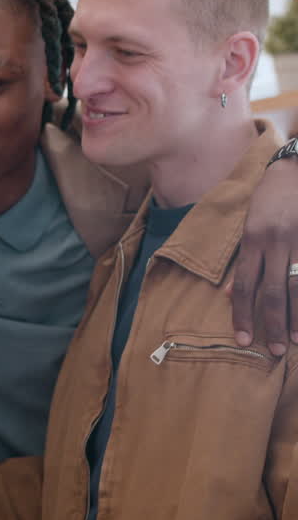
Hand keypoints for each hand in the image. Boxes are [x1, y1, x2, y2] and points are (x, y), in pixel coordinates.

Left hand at [230, 156, 297, 354]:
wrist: (296, 168)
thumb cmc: (269, 199)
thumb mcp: (248, 226)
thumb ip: (242, 261)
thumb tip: (228, 295)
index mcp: (253, 240)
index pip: (245, 286)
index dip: (242, 315)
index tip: (242, 339)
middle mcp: (275, 242)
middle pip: (273, 292)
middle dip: (272, 323)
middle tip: (273, 350)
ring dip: (297, 316)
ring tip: (296, 341)